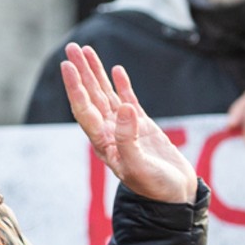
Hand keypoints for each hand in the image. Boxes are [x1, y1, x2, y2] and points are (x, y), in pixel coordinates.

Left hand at [59, 43, 198, 203]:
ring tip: (86, 51)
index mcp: (104, 144)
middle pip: (91, 97)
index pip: (84, 110)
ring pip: (106, 95)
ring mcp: (126, 128)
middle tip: (72, 48)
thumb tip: (123, 107)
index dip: (75, 88)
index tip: (68, 66)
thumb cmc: (156, 188)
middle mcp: (110, 133)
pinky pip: (128, 100)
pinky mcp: (143, 127)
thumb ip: (128, 138)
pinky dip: (121, 84)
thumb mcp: (139, 166)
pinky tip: (115, 69)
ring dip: (95, 73)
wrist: (176, 197)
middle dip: (81, 72)